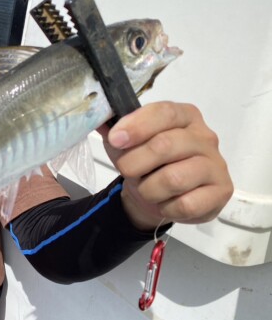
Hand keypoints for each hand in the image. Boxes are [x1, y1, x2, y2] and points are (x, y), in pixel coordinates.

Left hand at [98, 102, 232, 230]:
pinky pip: (186, 204)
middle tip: (126, 171)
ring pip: (174, 178)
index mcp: (184, 115)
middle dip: (135, 162)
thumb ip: (113, 130)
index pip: (164, 112)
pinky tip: (165, 202)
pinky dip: (166, 207)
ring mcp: (216, 164)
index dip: (137, 126)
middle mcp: (204, 136)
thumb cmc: (143, 161)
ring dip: (149, 189)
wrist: (155, 194)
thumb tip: (99, 120)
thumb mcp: (125, 142)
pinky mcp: (221, 191)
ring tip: (147, 189)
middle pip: (165, 145)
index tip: (116, 139)